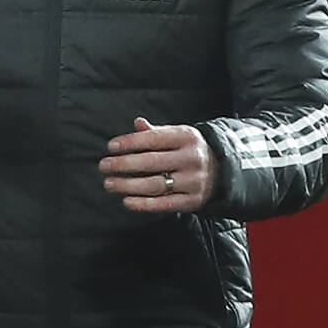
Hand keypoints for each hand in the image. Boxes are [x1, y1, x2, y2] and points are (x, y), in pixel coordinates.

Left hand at [98, 117, 218, 211]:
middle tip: (103, 166)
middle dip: (123, 164)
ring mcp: (194, 181)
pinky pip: (165, 203)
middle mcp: (191, 158)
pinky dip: (144, 204)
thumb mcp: (178, 135)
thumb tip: (137, 123)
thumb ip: (156, 132)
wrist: (224, 170)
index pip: (153, 139)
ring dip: (128, 185)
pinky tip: (126, 201)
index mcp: (186, 137)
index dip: (130, 142)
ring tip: (109, 183)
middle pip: (151, 162)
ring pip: (155, 184)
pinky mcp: (193, 200)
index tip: (110, 147)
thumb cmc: (190, 150)